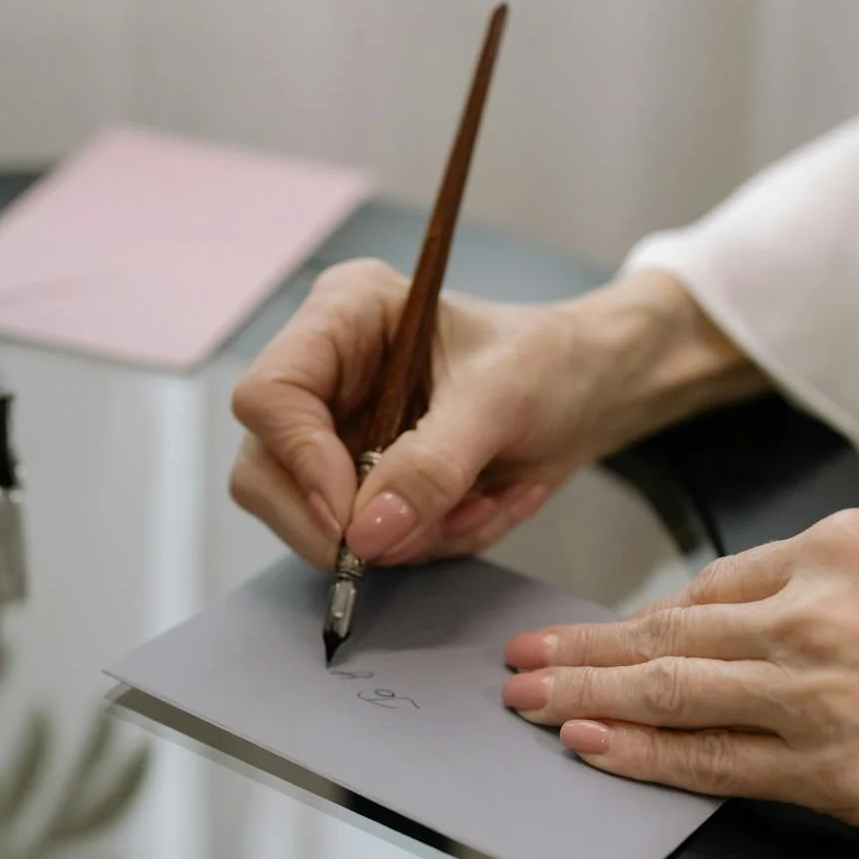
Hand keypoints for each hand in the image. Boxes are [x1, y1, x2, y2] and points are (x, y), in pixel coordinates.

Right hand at [229, 261, 762, 566]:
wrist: (592, 393)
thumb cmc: (552, 363)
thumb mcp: (503, 401)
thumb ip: (432, 466)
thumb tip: (365, 533)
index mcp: (343, 316)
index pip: (268, 396)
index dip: (300, 463)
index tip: (354, 517)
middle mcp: (324, 373)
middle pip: (266, 472)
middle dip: (350, 521)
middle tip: (429, 530)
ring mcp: (336, 433)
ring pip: (314, 521)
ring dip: (408, 536)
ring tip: (483, 504)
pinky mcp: (362, 482)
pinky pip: (368, 543)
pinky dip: (430, 542)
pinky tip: (485, 506)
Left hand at [502, 506, 858, 858]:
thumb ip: (842, 586)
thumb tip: (755, 613)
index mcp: (849, 545)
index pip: (720, 581)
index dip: (650, 617)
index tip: (607, 630)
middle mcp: (820, 608)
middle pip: (672, 628)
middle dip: (584, 646)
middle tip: (521, 654)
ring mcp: (818, 690)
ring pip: (673, 688)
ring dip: (585, 694)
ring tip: (525, 698)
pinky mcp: (828, 767)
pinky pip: (712, 758)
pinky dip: (642, 752)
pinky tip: (590, 745)